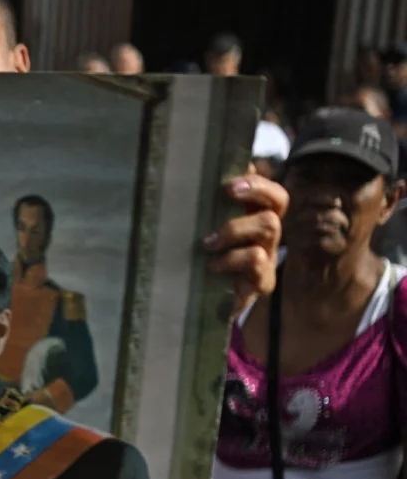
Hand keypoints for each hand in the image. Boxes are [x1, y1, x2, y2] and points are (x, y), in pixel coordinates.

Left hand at [205, 172, 286, 314]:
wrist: (199, 307)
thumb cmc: (199, 262)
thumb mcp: (201, 230)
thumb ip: (207, 206)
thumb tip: (200, 171)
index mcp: (255, 217)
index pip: (272, 189)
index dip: (258, 180)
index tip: (229, 181)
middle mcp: (267, 234)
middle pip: (279, 201)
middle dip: (254, 191)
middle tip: (225, 193)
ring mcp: (268, 257)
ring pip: (270, 226)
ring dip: (235, 228)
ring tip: (207, 242)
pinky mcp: (263, 282)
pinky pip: (257, 260)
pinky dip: (231, 259)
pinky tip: (211, 267)